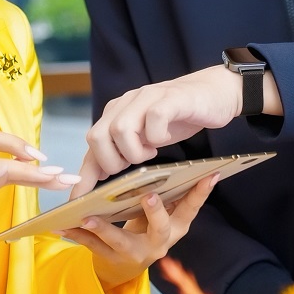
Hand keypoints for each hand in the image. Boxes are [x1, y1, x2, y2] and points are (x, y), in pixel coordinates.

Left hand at [63, 175, 218, 288]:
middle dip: (155, 212)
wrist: (125, 266)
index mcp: (175, 228)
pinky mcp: (112, 259)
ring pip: (120, 240)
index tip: (210, 174)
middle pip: (160, 229)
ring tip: (86, 216)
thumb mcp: (162, 215)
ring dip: (102, 228)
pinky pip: (92, 246)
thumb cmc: (145, 229)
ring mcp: (135, 254)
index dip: (201, 192)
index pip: (191, 208)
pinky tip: (61, 226)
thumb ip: (167, 197)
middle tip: (149, 196)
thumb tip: (174, 167)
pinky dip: (76, 235)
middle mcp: (159, 243)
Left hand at [71, 66, 240, 197]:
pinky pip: (153, 118)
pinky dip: (157, 136)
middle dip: (112, 161)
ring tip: (151, 153)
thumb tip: (101, 176)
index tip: (78, 202)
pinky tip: (164, 140)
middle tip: (132, 167)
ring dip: (134, 151)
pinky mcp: (170, 98)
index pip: (92, 146)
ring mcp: (147, 98)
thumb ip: (124, 149)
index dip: (85, 176)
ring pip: (121, 129)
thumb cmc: (178, 117)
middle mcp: (126, 103)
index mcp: (116, 113)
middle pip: (97, 136)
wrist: (215, 91)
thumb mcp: (146, 136)